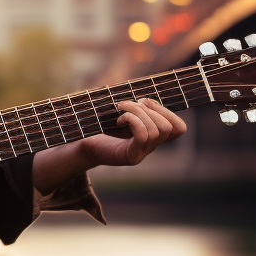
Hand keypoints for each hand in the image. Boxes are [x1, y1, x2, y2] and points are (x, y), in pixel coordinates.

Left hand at [31, 97, 186, 193]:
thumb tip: (147, 98)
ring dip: (138, 112)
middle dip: (151, 109)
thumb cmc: (97, 124)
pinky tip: (119, 120)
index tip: (146, 103)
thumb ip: (137, 106)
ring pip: (156, 130)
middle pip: (168, 128)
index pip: (179, 129)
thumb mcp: (120, 111)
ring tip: (120, 109)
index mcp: (151, 137)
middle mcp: (149, 148)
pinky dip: (133, 121)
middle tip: (130, 104)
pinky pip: (143, 137)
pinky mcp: (128, 157)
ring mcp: (140, 154)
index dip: (168, 112)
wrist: (76, 141)